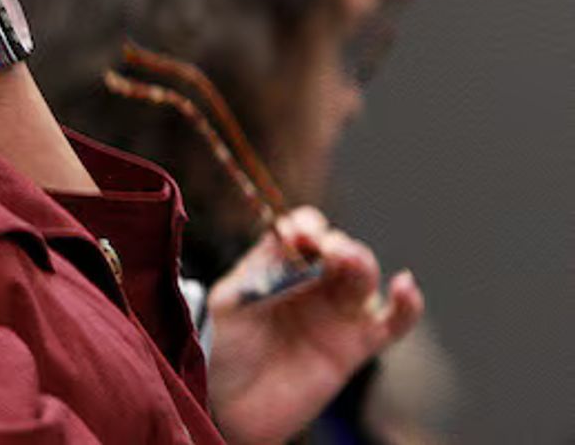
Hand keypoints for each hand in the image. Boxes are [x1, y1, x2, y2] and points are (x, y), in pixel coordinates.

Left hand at [206, 207, 423, 444]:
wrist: (232, 404)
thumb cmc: (224, 347)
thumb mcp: (230, 301)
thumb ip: (258, 272)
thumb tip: (291, 248)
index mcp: (281, 264)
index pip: (303, 232)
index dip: (305, 226)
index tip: (296, 233)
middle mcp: (314, 283)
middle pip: (339, 249)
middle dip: (335, 243)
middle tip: (323, 248)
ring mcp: (338, 312)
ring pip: (364, 277)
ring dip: (360, 262)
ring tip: (346, 260)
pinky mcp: (358, 346)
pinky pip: (394, 322)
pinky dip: (408, 304)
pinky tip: (405, 285)